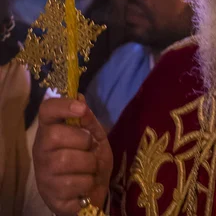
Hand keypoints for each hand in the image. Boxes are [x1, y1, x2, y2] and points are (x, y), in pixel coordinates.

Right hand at [33, 97, 112, 215]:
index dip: (62, 106)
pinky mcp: (50, 196)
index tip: (81, 108)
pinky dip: (88, 183)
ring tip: (91, 167)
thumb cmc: (90, 158)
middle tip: (90, 147)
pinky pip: (72, 185)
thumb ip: (88, 120)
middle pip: (54, 135)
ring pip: (65, 161)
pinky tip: (85, 184)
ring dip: (89, 163)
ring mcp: (43, 174)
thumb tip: (80, 98)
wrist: (92, 192)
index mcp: (50, 130)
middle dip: (82, 140)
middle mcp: (40, 150)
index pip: (46, 111)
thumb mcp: (95, 136)